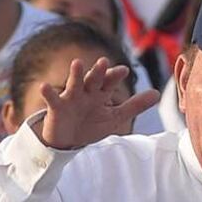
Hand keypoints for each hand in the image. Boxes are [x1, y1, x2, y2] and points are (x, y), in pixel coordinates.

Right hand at [34, 56, 159, 149]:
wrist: (68, 140)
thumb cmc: (91, 125)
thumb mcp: (115, 116)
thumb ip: (135, 105)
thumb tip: (157, 93)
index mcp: (100, 93)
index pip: (109, 82)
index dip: (115, 76)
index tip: (123, 70)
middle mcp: (86, 92)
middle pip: (93, 80)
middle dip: (98, 72)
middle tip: (104, 62)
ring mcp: (70, 98)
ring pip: (74, 84)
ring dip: (75, 74)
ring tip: (77, 63)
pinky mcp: (56, 107)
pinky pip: (52, 99)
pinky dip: (48, 93)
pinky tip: (44, 86)